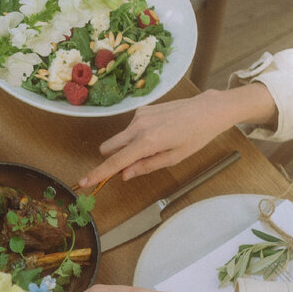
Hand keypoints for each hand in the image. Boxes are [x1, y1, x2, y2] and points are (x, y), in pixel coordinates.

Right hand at [77, 83, 278, 187]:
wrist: (208, 109)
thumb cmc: (196, 136)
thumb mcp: (174, 158)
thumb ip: (146, 166)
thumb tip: (124, 175)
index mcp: (148, 142)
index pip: (116, 161)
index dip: (99, 173)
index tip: (84, 182)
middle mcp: (138, 127)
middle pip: (109, 148)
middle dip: (114, 158)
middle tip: (133, 164)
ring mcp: (139, 116)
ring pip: (120, 139)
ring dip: (128, 147)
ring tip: (156, 146)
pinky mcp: (142, 110)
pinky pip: (130, 129)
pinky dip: (137, 136)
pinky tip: (159, 133)